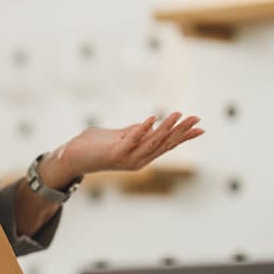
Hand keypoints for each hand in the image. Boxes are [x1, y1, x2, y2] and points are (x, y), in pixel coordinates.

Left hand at [52, 112, 203, 178]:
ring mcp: (127, 158)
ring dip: (165, 127)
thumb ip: (136, 132)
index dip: (184, 136)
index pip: (167, 144)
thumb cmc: (94, 146)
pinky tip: (152, 118)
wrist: (72, 157)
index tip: (201, 127)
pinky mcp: (114, 154)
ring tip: (178, 114)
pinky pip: (131, 141)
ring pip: (151, 142)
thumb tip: (153, 124)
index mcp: (141, 155)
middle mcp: (137, 160)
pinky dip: (142, 129)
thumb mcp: (120, 136)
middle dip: (180, 130)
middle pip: (164, 144)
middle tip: (196, 118)